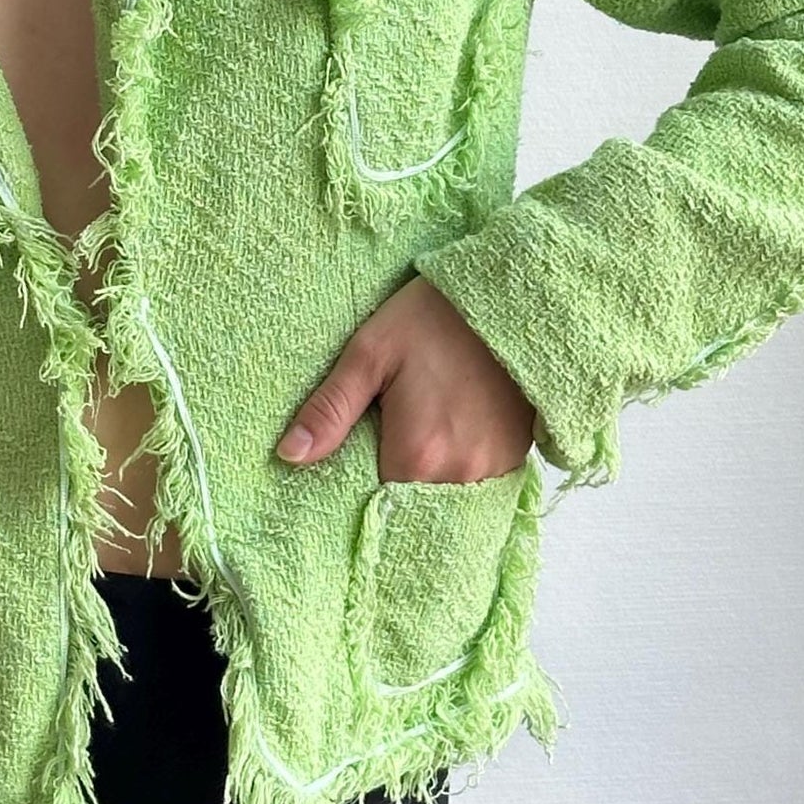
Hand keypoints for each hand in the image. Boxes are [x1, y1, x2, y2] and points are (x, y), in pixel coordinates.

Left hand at [274, 276, 535, 484]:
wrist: (509, 299)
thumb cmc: (433, 319)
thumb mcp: (370, 353)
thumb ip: (330, 409)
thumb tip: (288, 456)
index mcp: (415, 455)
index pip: (373, 504)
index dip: (358, 490)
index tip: (353, 464)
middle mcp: (457, 474)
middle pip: (410, 504)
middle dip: (392, 485)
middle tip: (387, 441)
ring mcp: (491, 470)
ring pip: (443, 498)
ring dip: (425, 479)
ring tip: (418, 435)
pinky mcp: (515, 459)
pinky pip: (474, 486)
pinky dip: (455, 472)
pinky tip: (447, 438)